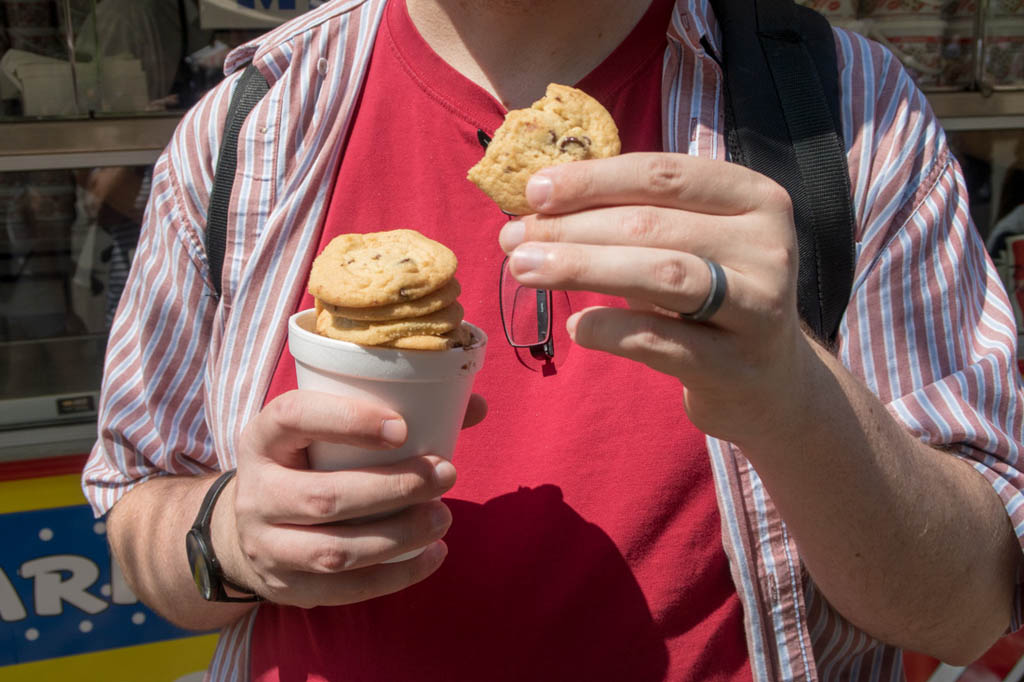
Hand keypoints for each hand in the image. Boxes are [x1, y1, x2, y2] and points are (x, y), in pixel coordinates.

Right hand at [212, 389, 485, 607]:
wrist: (247, 527)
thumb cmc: (307, 463)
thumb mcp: (324, 432)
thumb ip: (393, 414)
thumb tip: (474, 405)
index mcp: (264, 438)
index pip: (295, 417)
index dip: (347, 420)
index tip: (402, 428)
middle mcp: (256, 492)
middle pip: (325, 497)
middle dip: (395, 489)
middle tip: (446, 474)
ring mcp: (265, 545)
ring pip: (334, 550)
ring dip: (399, 535)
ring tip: (442, 518)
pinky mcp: (285, 587)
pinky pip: (343, 590)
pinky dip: (394, 576)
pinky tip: (432, 555)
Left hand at [498, 152, 814, 446]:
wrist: (769, 384)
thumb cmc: (712, 298)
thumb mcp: (692, 244)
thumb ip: (638, 216)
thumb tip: (538, 204)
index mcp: (754, 198)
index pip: (663, 175)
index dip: (594, 180)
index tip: (534, 191)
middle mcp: (766, 246)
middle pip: (653, 224)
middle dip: (572, 228)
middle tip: (513, 238)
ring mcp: (758, 308)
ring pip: (661, 275)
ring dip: (582, 268)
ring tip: (524, 269)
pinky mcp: (735, 366)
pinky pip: (660, 341)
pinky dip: (610, 329)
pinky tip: (576, 326)